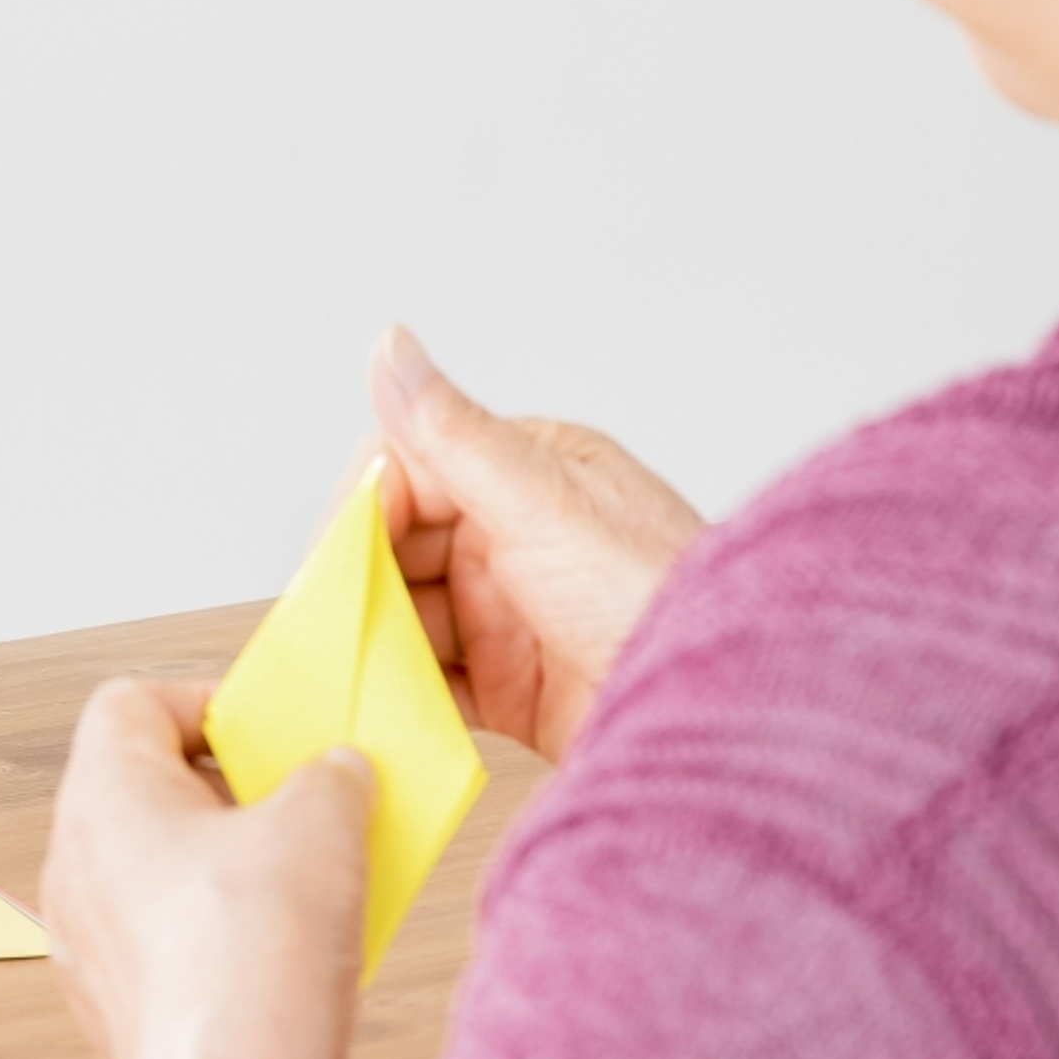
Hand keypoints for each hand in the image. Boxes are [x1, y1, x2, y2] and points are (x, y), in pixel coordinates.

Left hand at [44, 676, 371, 1058]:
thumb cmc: (257, 949)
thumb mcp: (323, 822)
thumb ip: (330, 776)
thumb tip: (335, 773)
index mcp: (102, 794)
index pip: (131, 703)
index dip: (206, 704)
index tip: (271, 736)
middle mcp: (71, 864)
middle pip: (146, 792)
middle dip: (231, 795)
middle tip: (302, 811)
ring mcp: (82, 945)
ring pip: (156, 875)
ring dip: (226, 872)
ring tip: (305, 890)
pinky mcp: (110, 1012)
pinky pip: (162, 947)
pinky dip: (215, 941)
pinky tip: (280, 964)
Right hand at [371, 325, 701, 762]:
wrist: (728, 714)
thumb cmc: (656, 597)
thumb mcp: (540, 504)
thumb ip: (452, 431)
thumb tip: (391, 344)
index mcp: (529, 474)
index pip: (412, 469)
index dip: (363, 511)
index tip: (334, 559)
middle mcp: (520, 538)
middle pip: (402, 548)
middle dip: (361, 583)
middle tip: (330, 626)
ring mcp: (518, 614)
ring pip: (414, 617)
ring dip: (378, 643)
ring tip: (352, 674)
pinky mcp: (520, 688)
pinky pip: (440, 684)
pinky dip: (407, 696)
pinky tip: (386, 708)